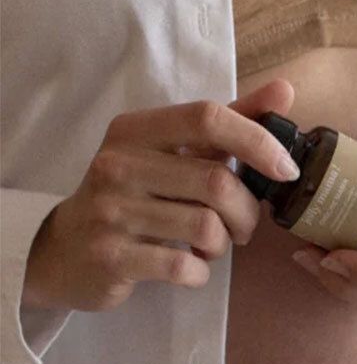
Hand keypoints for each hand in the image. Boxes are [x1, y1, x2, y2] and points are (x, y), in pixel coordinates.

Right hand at [22, 79, 298, 311]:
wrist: (64, 250)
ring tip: (211, 245)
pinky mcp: (111, 256)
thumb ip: (229, 123)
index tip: (286, 170)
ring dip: (224, 243)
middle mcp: (118, 163)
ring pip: (206, 226)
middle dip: (247, 212)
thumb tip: (283, 91)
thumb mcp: (172, 152)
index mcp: (136, 130)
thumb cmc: (134, 195)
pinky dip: (201, 271)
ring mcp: (110, 211)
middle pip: (217, 182)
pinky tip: (190, 266)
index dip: (258, 140)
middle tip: (243, 226)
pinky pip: (183, 266)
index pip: (208, 117)